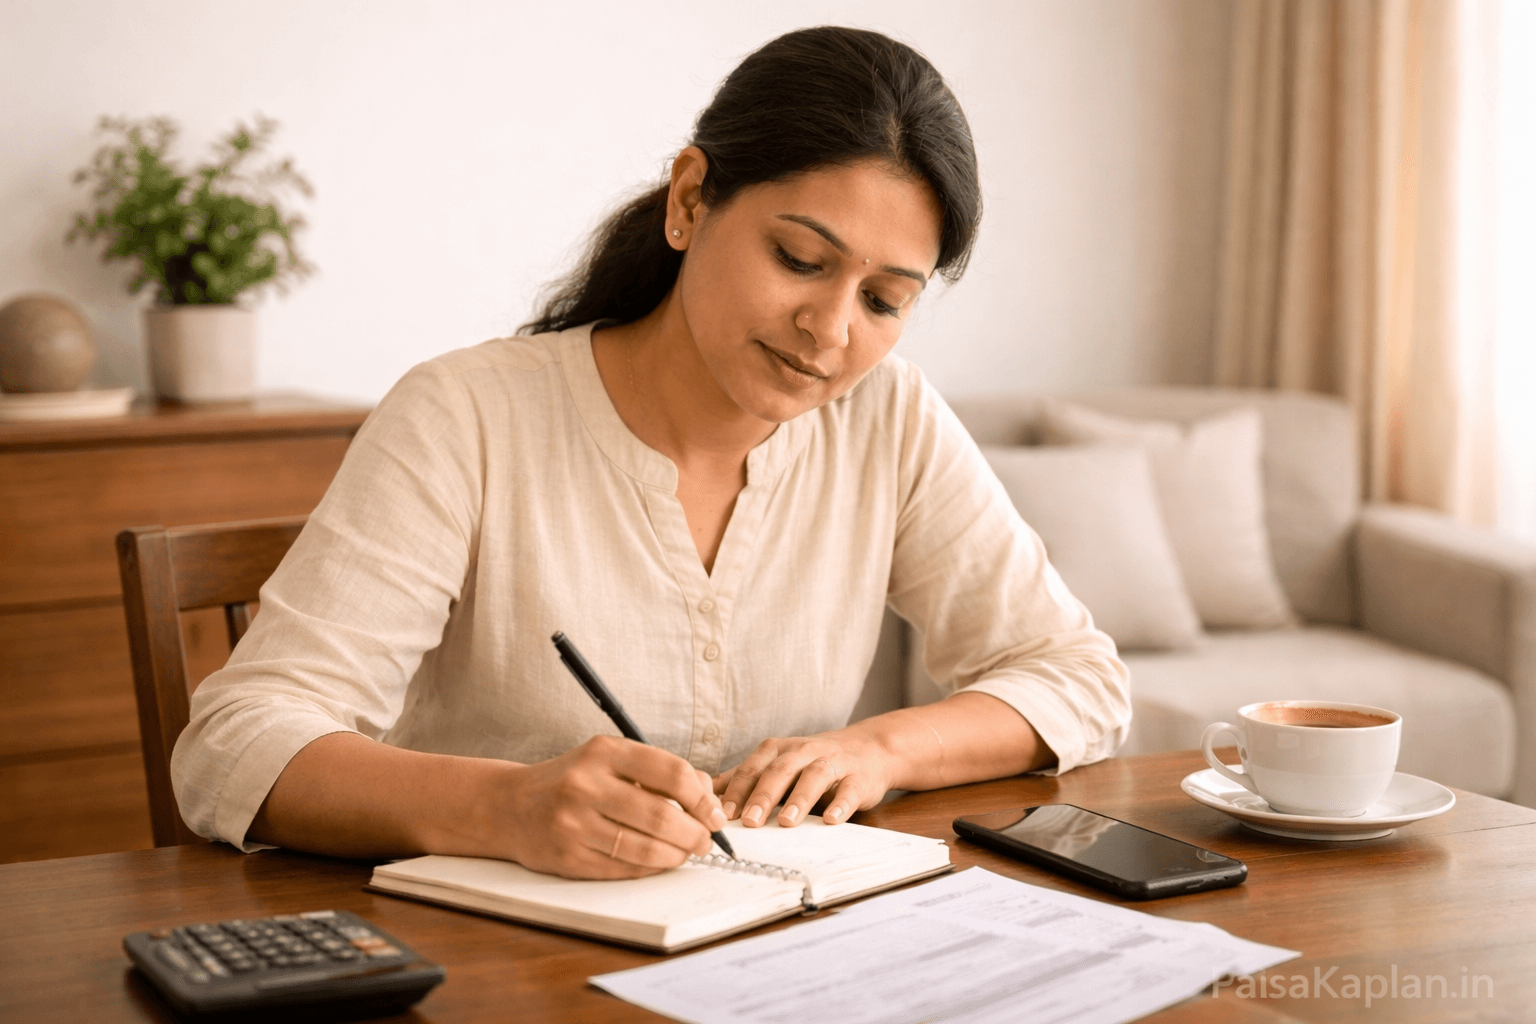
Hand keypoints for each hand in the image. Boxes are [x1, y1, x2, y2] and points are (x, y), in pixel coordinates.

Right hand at [499, 736, 726, 878]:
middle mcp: (586, 785)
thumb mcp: (609, 759)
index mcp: (603, 752)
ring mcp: (574, 823)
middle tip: (705, 839)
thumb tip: (707, 794)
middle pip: (662, 816)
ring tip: (685, 852)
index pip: (671, 773)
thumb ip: (657, 771)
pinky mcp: (568, 857)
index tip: (715, 814)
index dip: (702, 798)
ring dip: (676, 855)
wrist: (510, 806)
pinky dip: (650, 868)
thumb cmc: (570, 781)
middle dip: (695, 833)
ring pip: (645, 848)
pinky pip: (624, 869)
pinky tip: (658, 861)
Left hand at [713, 731, 897, 828]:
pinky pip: (850, 790)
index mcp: (778, 750)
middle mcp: (804, 751)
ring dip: (800, 798)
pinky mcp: (858, 777)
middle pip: (780, 770)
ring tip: (788, 822)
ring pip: (815, 775)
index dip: (736, 792)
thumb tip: (702, 792)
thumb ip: (744, 779)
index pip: (752, 769)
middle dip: (763, 795)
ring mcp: (834, 761)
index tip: (720, 815)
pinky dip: (841, 804)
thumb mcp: (776, 764)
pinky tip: (831, 820)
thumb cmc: (812, 762)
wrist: (868, 750)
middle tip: (749, 821)